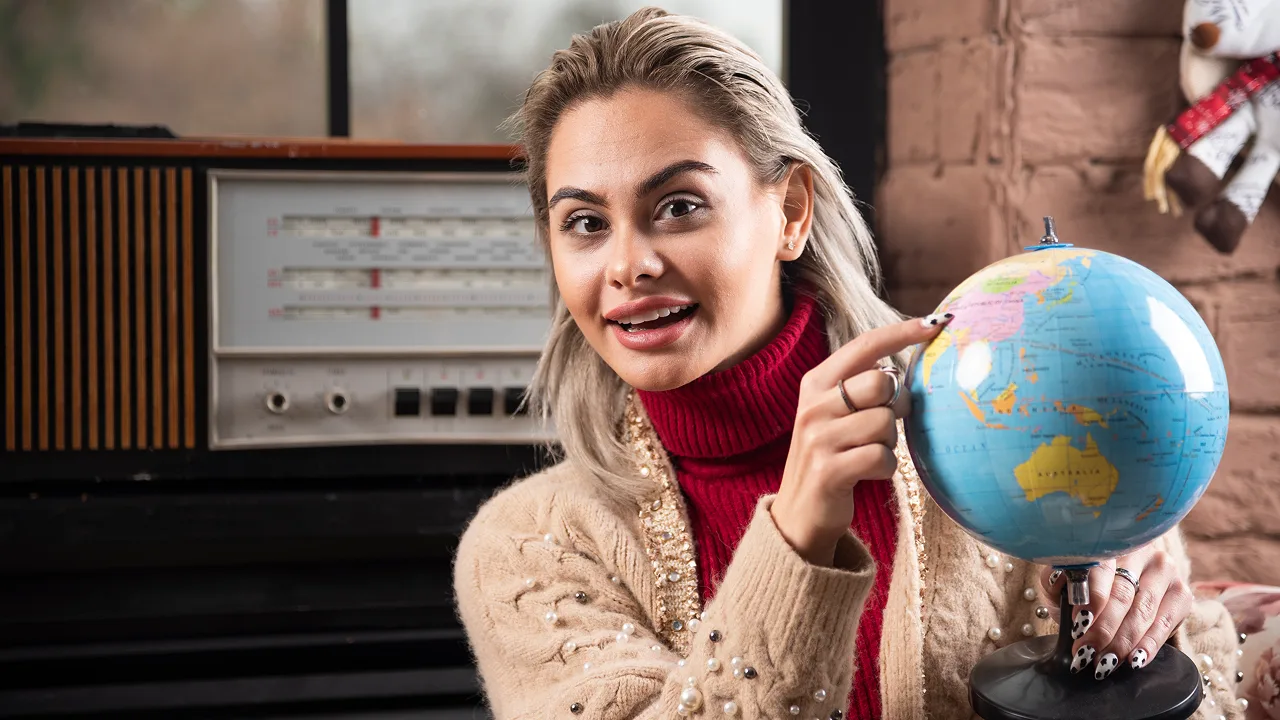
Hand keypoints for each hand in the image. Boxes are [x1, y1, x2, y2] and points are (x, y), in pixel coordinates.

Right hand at [770, 313, 951, 565]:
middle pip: (881, 383)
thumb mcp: (836, 414)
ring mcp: (818, 437)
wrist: (797, 514)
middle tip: (883, 425)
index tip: (936, 323)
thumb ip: (862, 388)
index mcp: (815, 383)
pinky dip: (885, 468)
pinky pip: (882, 458)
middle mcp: (813, 405)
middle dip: (894, 406)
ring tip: (867, 453)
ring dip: (888, 443)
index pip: (864, 346)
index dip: (901, 332)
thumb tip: (907, 371)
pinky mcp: (828, 470)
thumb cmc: (831, 457)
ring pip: (885, 423)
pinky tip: (867, 474)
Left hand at [1040, 547, 1192, 679]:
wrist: (1125, 588)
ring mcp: (1165, 571)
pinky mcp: (1182, 593)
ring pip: (1144, 610)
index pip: (1100, 570)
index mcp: (1108, 544)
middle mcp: (1140, 552)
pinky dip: (1149, 644)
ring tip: (1104, 662)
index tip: (1078, 625)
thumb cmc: (1087, 585)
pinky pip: (1166, 623)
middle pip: (1123, 594)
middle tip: (1086, 651)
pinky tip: (1134, 660)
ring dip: (1123, 641)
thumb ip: (1057, 579)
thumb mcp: (1066, 579)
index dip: (1090, 599)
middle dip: (1103, 629)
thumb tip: (1060, 582)